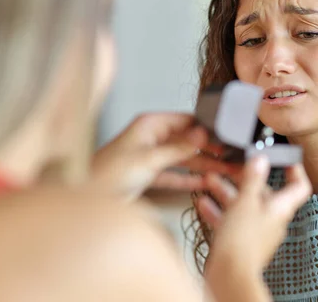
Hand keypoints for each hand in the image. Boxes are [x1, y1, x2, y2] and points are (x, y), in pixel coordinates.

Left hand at [91, 112, 238, 199]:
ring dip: (204, 166)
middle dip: (210, 150)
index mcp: (150, 124)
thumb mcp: (148, 158)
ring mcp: (151, 156)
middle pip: (188, 141)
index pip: (186, 120)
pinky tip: (205, 182)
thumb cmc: (107, 173)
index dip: (207, 128)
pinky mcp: (149, 175)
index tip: (225, 136)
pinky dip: (189, 179)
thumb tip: (202, 134)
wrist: (86, 198)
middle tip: (231, 157)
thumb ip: (178, 147)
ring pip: (184, 159)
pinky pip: (175, 175)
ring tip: (226, 171)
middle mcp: (152, 137)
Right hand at [200, 157, 310, 279]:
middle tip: (230, 167)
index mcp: (280, 209)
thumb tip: (261, 161)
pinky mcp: (241, 242)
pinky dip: (219, 211)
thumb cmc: (241, 242)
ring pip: (243, 206)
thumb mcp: (245, 201)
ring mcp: (256, 232)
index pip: (299, 186)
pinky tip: (204, 203)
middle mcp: (272, 220)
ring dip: (227, 192)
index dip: (295, 170)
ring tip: (210, 181)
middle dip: (244, 179)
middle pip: (263, 193)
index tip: (285, 159)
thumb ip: (253, 179)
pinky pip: (231, 221)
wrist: (229, 275)